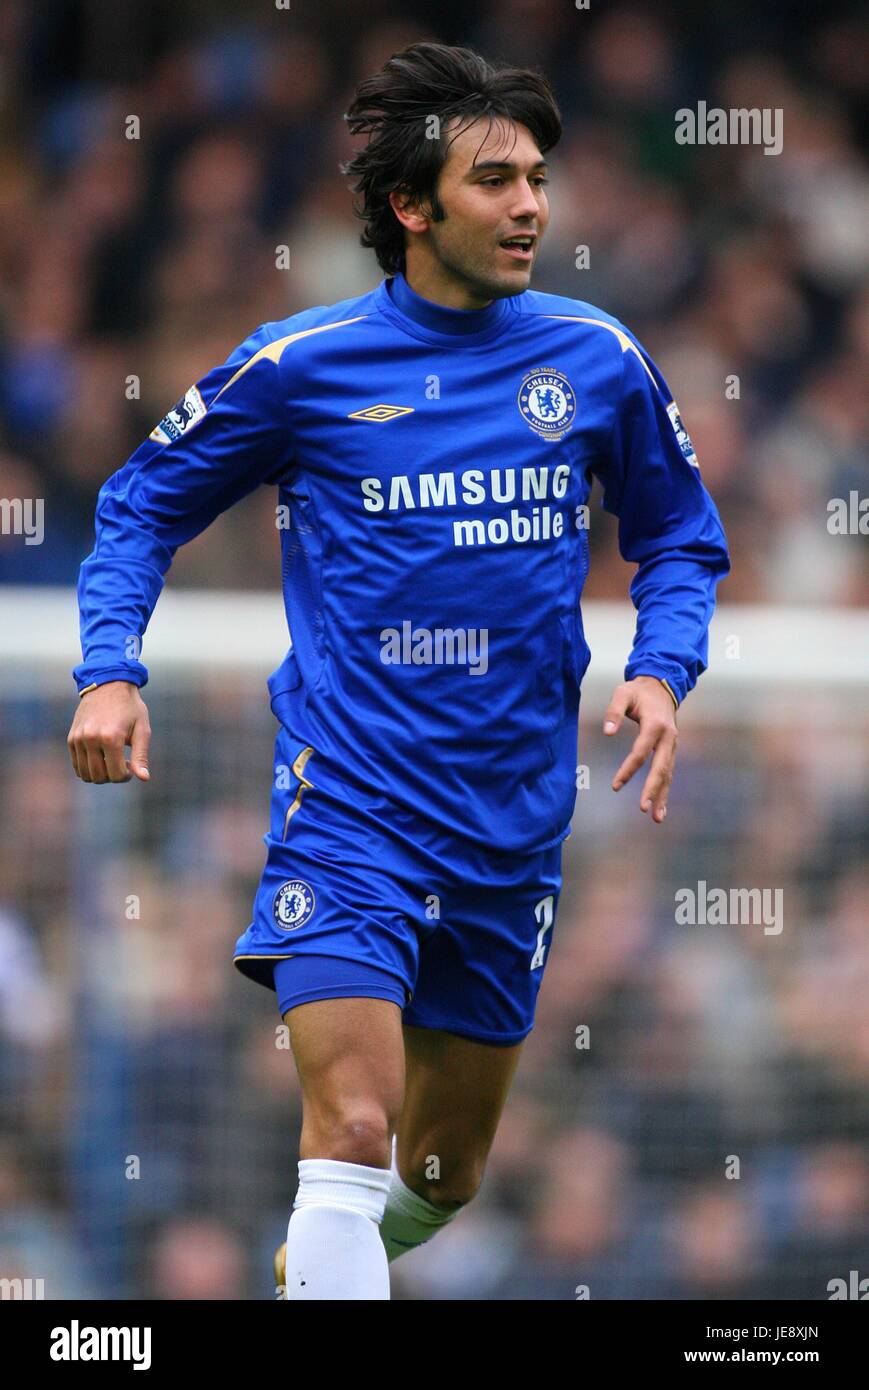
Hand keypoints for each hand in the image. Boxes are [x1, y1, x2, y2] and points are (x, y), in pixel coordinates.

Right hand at [67, 681, 151, 784]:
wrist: (108, 685)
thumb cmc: (130, 707)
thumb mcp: (142, 730)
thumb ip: (141, 755)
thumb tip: (144, 778)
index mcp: (111, 738)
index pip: (116, 774)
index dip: (126, 776)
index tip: (130, 765)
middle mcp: (91, 739)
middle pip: (99, 777)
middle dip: (112, 776)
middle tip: (121, 763)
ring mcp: (78, 739)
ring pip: (85, 774)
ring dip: (99, 774)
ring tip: (110, 760)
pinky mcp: (71, 738)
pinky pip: (76, 765)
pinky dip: (88, 768)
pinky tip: (100, 757)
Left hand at [603, 676, 676, 823]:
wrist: (661, 686)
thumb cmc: (638, 691)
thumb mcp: (623, 693)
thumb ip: (614, 711)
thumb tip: (607, 732)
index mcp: (656, 724)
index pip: (641, 752)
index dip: (628, 769)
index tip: (615, 786)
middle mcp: (668, 737)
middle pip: (660, 768)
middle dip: (652, 789)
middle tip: (642, 808)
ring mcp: (672, 745)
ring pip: (667, 774)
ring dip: (662, 796)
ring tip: (656, 818)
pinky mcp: (670, 751)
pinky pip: (668, 773)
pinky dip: (664, 791)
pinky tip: (660, 809)